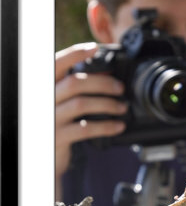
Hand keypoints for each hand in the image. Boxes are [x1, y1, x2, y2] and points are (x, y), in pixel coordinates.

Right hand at [55, 43, 126, 194]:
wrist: (44, 156)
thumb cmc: (57, 123)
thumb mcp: (62, 102)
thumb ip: (77, 87)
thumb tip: (106, 74)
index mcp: (46, 86)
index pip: (57, 63)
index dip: (75, 54)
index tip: (94, 49)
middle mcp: (45, 100)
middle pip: (75, 83)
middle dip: (103, 83)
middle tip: (121, 88)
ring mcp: (50, 118)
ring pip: (82, 104)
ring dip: (107, 104)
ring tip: (122, 107)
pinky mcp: (59, 137)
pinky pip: (86, 128)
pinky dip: (106, 126)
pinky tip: (118, 126)